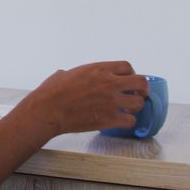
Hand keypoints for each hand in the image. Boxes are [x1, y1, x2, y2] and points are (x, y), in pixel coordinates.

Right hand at [14, 61, 149, 137]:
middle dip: (141, 89)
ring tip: (127, 109)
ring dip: (135, 106)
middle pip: (141, 83)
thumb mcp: (64, 74)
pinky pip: (131, 121)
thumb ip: (76, 74)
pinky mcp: (110, 119)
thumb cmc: (51, 92)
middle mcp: (109, 83)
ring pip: (139, 103)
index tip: (126, 81)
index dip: (129, 74)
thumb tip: (69, 75)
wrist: (48, 110)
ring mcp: (112, 101)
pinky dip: (127, 121)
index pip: (127, 67)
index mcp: (98, 69)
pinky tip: (119, 121)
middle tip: (136, 95)